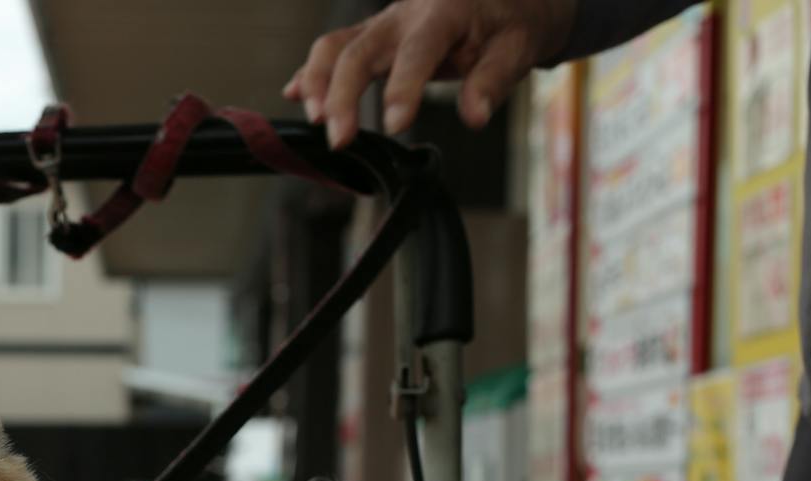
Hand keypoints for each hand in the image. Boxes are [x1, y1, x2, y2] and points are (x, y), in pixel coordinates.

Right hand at [284, 0, 578, 147]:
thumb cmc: (511, 21)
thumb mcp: (518, 47)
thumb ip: (492, 81)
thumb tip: (474, 116)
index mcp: (444, 12)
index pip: (416, 51)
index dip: (403, 88)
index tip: (396, 125)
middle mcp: (404, 15)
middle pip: (358, 49)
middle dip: (342, 95)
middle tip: (339, 138)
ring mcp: (382, 24)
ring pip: (335, 46)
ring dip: (316, 82)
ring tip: (314, 119)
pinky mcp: (371, 36)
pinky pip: (333, 49)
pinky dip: (310, 72)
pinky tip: (292, 95)